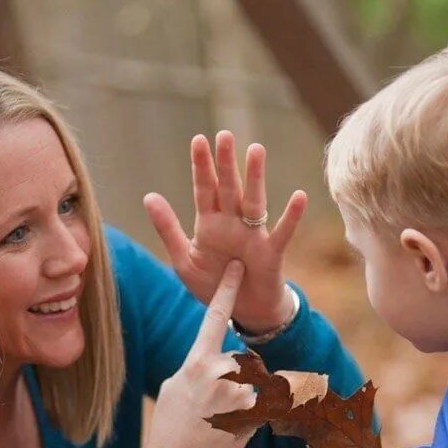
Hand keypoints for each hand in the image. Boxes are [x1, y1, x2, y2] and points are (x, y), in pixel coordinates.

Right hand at [136, 262, 256, 447]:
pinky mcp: (253, 414)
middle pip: (245, 361)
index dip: (226, 291)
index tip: (237, 268)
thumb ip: (198, 367)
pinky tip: (235, 430)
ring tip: (220, 423)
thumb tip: (215, 361)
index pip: (213, 317)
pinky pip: (267, 404)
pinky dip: (260, 414)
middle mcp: (218, 372)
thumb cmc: (170, 428)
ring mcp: (238, 393)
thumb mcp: (176, 387)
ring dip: (247, 399)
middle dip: (240, 380)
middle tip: (216, 407)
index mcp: (195, 362)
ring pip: (257, 383)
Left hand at [143, 131, 306, 333]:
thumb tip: (149, 196)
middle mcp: (232, 224)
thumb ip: (167, 228)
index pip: (204, 189)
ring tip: (256, 150)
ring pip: (254, 201)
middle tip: (224, 135)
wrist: (242, 313)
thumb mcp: (184, 260)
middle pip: (228, 188)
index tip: (198, 140)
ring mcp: (253, 236)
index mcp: (210, 224)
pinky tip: (299, 197)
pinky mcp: (271, 253)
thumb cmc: (214, 285)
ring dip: (255, 177)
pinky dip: (291, 217)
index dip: (201, 166)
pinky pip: (282, 233)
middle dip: (226, 162)